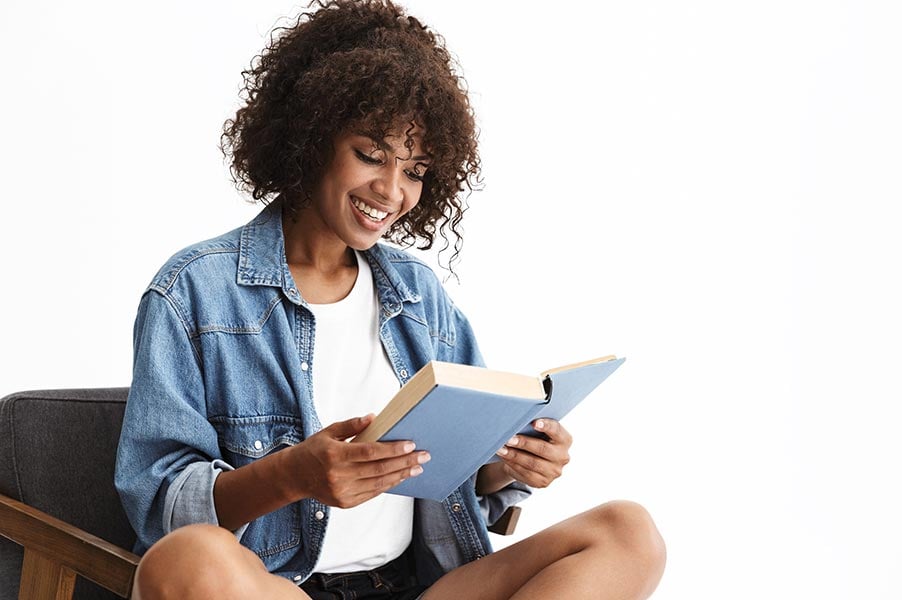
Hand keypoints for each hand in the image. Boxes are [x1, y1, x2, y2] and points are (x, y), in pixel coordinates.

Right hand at [289, 414, 429, 507]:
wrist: (295, 476)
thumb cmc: (314, 450)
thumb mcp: (329, 432)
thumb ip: (352, 425)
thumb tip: (374, 418)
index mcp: (335, 455)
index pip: (370, 452)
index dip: (392, 449)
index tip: (411, 445)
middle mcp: (339, 476)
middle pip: (379, 469)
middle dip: (405, 462)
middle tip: (424, 456)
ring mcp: (342, 492)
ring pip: (379, 483)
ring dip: (401, 475)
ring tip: (417, 467)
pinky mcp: (345, 503)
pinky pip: (373, 493)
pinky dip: (389, 484)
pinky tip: (400, 476)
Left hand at [495, 419, 571, 487]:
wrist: (530, 459)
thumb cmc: (534, 439)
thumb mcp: (538, 432)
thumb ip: (533, 427)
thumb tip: (517, 422)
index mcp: (565, 440)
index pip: (557, 431)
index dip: (546, 426)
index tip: (534, 422)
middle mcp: (563, 457)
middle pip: (542, 448)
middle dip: (524, 443)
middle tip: (509, 438)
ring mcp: (554, 472)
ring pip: (532, 463)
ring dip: (514, 455)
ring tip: (501, 449)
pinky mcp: (543, 482)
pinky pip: (526, 473)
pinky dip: (513, 464)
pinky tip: (504, 458)